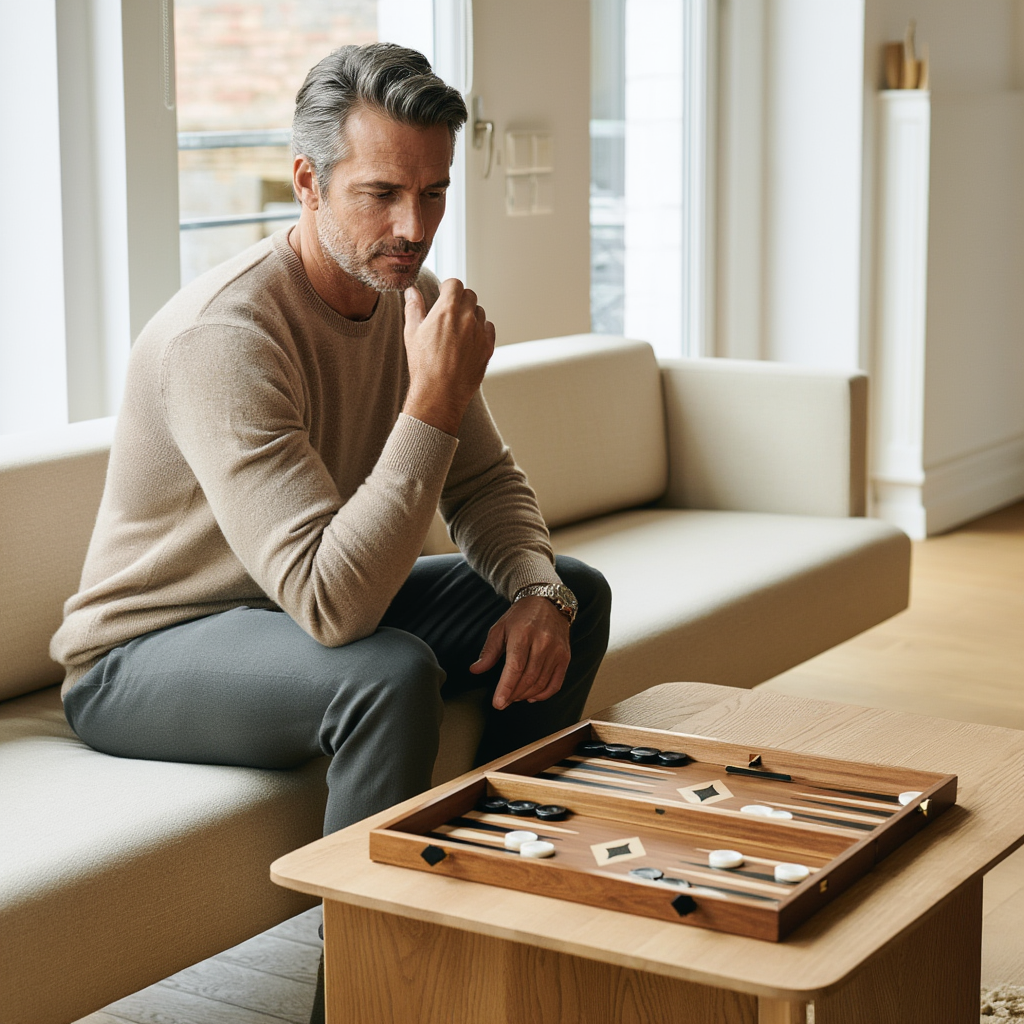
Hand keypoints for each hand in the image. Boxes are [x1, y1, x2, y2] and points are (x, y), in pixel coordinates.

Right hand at [402, 279, 495, 434]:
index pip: (455, 284)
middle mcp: (467, 318)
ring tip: (458, 329)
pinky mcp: (488, 347)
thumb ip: (413, 307)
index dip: (448, 287)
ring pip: (480, 312)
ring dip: (471, 315)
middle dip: (460, 299)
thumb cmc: (423, 366)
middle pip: (469, 295)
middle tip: (450, 311)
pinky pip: (489, 328)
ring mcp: (479, 333)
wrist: (440, 393)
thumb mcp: (412, 333)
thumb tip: (412, 291)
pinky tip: (469, 340)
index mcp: (447, 310)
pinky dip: (481, 330)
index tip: (444, 293)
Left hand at [470, 597, 570, 709]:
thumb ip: (488, 651)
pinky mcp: (565, 657)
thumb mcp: (500, 629)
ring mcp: (556, 650)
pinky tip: (532, 696)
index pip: (515, 667)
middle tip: (503, 701)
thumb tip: (476, 670)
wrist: (547, 602)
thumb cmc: (521, 616)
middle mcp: (542, 642)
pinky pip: (556, 683)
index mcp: (523, 634)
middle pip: (528, 678)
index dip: (506, 688)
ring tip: (514, 696)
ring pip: (541, 683)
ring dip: (526, 695)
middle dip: (513, 694)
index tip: (498, 703)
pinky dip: (543, 694)